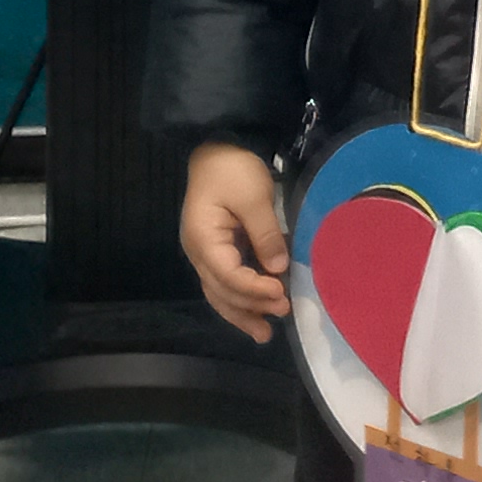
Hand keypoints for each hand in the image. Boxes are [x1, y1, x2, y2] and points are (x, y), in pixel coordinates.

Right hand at [180, 140, 290, 339]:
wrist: (219, 147)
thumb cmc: (234, 169)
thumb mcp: (253, 197)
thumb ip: (265, 234)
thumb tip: (278, 269)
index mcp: (204, 239)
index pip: (228, 276)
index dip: (255, 289)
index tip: (281, 294)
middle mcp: (199, 252)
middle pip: (221, 291)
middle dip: (251, 306)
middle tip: (282, 313)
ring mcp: (205, 253)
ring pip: (220, 293)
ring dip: (243, 313)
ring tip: (265, 334)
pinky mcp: (217, 251)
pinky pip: (226, 282)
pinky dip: (241, 298)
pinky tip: (258, 311)